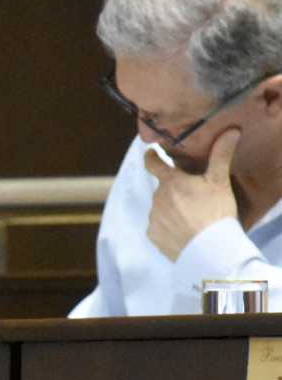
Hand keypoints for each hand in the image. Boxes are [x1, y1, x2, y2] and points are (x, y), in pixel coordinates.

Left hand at [143, 127, 239, 259]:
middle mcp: (157, 198)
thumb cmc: (215, 211)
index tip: (150, 153)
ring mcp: (153, 218)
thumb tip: (231, 131)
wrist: (209, 248)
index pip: (153, 164)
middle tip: (194, 197)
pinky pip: (159, 226)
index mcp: (171, 182)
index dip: (151, 157)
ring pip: (161, 208)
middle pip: (164, 189)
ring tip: (192, 217)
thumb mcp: (219, 181)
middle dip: (175, 190)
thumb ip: (221, 155)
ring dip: (172, 209)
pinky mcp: (153, 235)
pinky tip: (183, 231)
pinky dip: (168, 226)